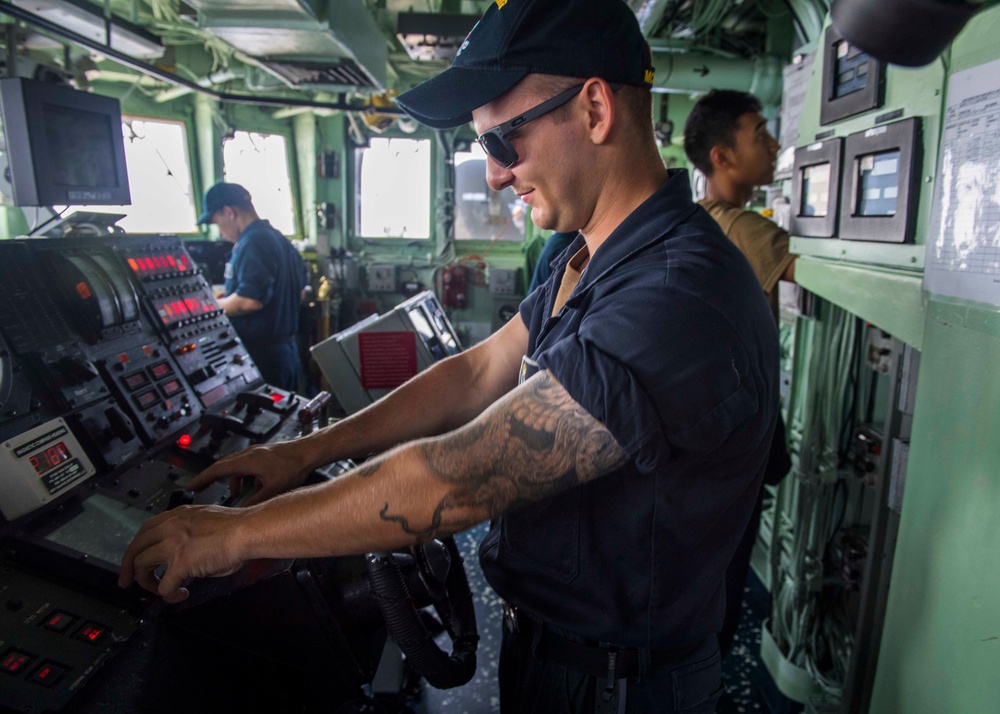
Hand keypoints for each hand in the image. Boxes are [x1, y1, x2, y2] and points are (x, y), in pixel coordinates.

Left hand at [118, 504, 248, 602]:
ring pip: (140, 565)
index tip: (134, 559)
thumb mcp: (206, 523)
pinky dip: (169, 595)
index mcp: (178, 516)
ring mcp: (173, 544)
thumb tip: (187, 554)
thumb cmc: (238, 527)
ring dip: (145, 581)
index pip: (145, 530)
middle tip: (126, 581)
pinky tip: (180, 595)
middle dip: (127, 567)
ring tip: (157, 589)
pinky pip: (163, 586)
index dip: (136, 547)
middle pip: (135, 547)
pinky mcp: (180, 563)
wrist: (248, 531)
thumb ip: (190, 534)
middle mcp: (170, 527)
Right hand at [185, 441, 310, 505]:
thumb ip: (255, 502)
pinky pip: (247, 466)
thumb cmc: (293, 466)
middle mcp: (248, 454)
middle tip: (198, 489)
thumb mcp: (273, 489)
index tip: (190, 487)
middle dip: (210, 479)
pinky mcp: (263, 455)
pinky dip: (246, 478)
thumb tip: (242, 514)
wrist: (309, 453)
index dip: (202, 479)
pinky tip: (256, 488)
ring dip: (233, 481)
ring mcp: (255, 453)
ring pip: (236, 467)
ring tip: (236, 495)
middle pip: (222, 467)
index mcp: (246, 460)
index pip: (217, 470)